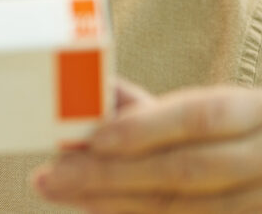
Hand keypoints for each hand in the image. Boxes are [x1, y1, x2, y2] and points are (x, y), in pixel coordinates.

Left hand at [33, 78, 261, 212]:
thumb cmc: (235, 132)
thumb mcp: (209, 108)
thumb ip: (151, 107)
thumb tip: (92, 93)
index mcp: (254, 112)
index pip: (200, 116)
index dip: (146, 128)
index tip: (95, 139)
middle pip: (185, 170)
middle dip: (112, 174)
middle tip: (53, 175)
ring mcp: (261, 200)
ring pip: (189, 208)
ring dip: (118, 203)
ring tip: (65, 193)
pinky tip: (99, 208)